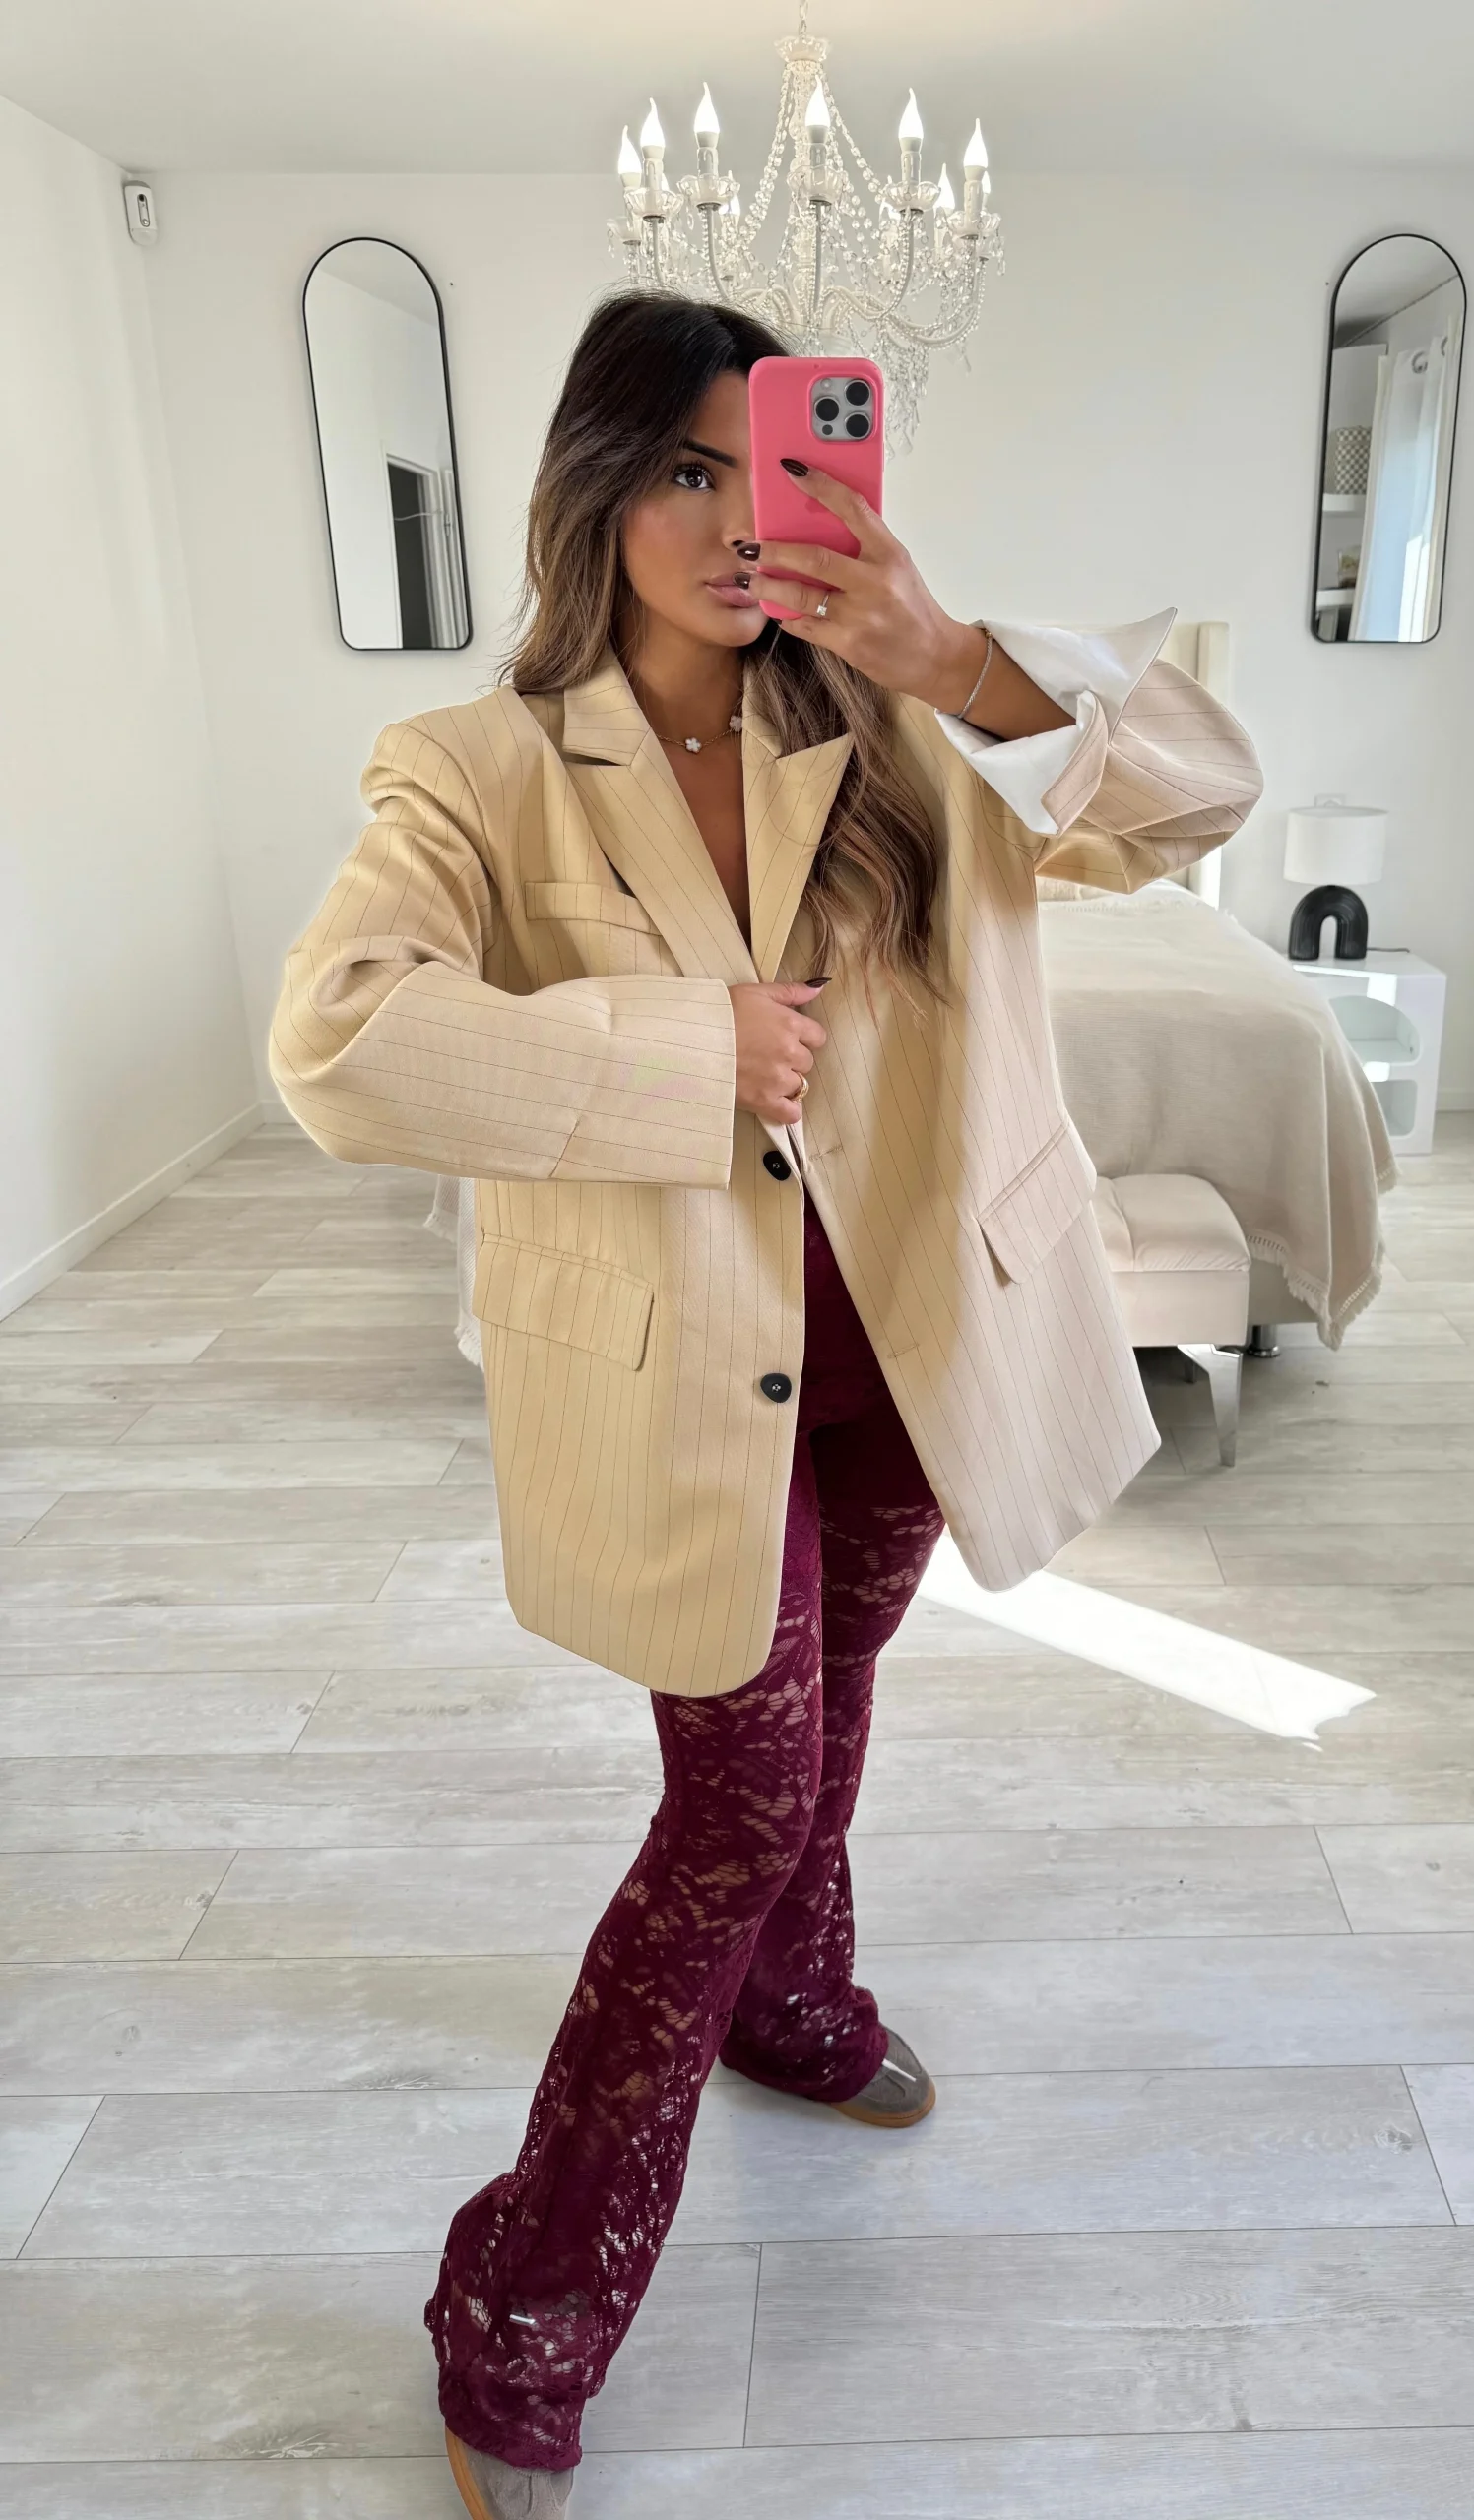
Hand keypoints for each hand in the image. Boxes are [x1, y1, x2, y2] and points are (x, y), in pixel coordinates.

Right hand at [729, 980, 827, 1126]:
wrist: (691, 1040)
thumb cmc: (720, 1013)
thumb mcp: (755, 992)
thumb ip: (790, 991)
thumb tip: (818, 989)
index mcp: (790, 1024)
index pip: (818, 1037)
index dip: (804, 1038)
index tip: (788, 1038)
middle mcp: (789, 1052)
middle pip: (807, 1062)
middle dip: (792, 1059)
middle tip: (769, 1056)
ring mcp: (778, 1079)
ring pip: (800, 1085)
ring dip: (787, 1082)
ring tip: (765, 1077)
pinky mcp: (764, 1101)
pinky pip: (790, 1113)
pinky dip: (787, 1110)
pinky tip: (775, 1102)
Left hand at [747, 466, 981, 710]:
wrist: (935, 657)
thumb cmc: (913, 609)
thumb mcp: (897, 569)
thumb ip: (864, 549)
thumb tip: (818, 529)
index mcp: (889, 554)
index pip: (853, 508)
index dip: (821, 486)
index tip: (794, 471)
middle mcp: (875, 581)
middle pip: (814, 557)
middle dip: (774, 550)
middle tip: (749, 545)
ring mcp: (860, 615)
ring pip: (801, 595)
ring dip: (768, 586)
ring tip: (749, 579)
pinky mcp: (849, 643)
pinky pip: (805, 625)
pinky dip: (787, 617)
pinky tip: (778, 611)